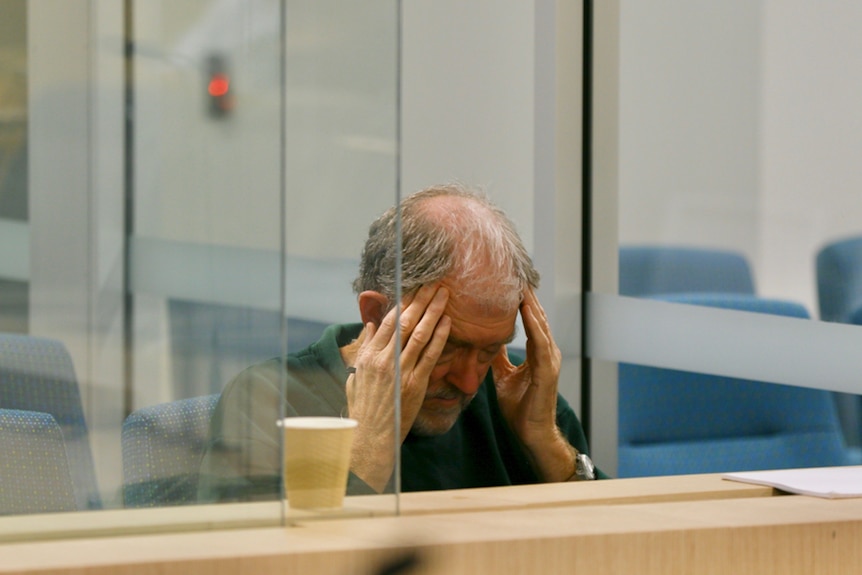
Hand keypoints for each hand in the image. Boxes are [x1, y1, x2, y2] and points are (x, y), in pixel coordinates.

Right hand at [346, 284, 450, 490]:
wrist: (370, 437)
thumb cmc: (362, 409)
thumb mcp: (356, 375)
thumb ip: (364, 348)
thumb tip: (369, 325)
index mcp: (368, 355)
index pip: (387, 320)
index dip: (403, 302)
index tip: (414, 287)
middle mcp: (383, 359)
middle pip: (405, 321)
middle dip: (421, 299)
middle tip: (434, 282)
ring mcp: (400, 370)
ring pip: (419, 334)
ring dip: (434, 311)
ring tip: (444, 294)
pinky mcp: (415, 383)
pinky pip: (430, 354)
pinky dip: (440, 337)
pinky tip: (448, 322)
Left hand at [491, 289, 574, 481]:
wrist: (530, 433)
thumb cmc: (520, 408)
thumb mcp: (504, 377)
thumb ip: (498, 358)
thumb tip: (486, 342)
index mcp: (537, 353)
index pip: (530, 321)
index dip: (522, 302)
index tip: (511, 283)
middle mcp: (546, 352)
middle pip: (537, 317)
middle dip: (528, 296)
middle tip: (517, 274)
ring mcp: (549, 360)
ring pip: (540, 325)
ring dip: (531, 305)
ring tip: (522, 284)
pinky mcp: (548, 370)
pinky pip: (540, 342)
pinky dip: (534, 325)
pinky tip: (526, 310)